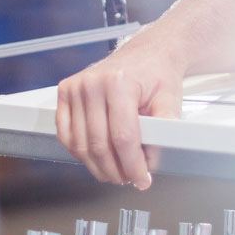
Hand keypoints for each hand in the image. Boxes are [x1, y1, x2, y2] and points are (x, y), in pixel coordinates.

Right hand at [55, 37, 183, 188]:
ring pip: (81, 145)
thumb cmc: (157, 74)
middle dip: (116, 170)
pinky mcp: (65, 92)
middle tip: (130, 179)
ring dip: (98, 166)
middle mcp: (93, 83)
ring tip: (115, 172)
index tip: (142, 179)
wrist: (146, 54)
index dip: (133, 165)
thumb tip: (150, 162)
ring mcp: (76, 87)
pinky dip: (80, 153)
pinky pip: (65, 135)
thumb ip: (164, 130)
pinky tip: (96, 158)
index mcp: (120, 82)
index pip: (123, 137)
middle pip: (99, 145)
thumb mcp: (170, 99)